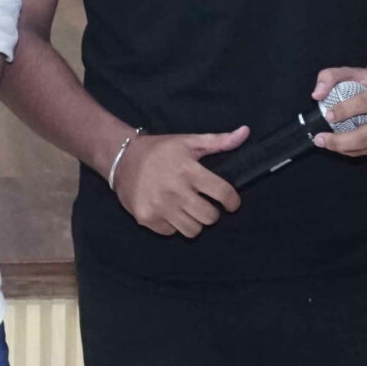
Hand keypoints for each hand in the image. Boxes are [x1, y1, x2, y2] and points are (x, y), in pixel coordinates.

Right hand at [112, 127, 246, 237]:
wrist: (121, 158)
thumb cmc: (159, 150)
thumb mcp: (189, 141)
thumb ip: (219, 141)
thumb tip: (245, 132)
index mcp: (189, 170)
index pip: (222, 193)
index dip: (233, 201)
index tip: (232, 203)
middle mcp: (175, 190)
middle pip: (209, 217)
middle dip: (213, 212)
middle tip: (206, 204)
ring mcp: (160, 206)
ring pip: (193, 230)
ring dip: (195, 221)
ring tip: (189, 209)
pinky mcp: (147, 218)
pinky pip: (172, 232)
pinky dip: (174, 225)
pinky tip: (170, 211)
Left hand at [308, 67, 366, 157]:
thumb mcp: (350, 72)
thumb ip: (330, 77)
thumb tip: (316, 95)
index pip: (363, 103)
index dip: (344, 110)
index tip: (327, 116)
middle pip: (365, 135)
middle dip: (339, 141)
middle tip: (320, 139)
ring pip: (365, 147)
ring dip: (342, 148)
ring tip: (325, 143)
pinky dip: (351, 151)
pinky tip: (339, 146)